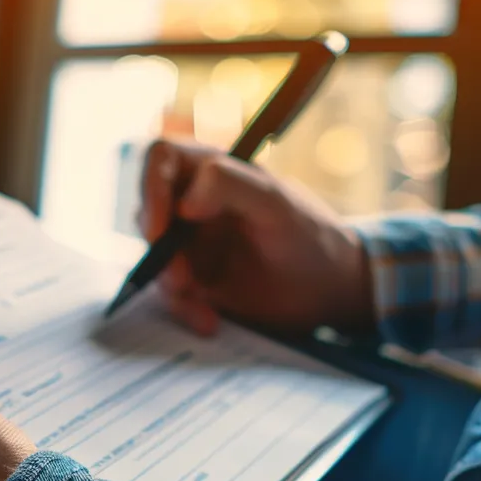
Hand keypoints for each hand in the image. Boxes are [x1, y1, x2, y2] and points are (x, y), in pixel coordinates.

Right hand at [139, 139, 374, 337]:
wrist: (332, 290)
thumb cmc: (311, 236)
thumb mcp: (276, 204)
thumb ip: (230, 185)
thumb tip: (184, 201)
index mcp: (212, 170)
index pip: (159, 158)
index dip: (149, 187)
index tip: (161, 227)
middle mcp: (195, 202)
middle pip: (147, 213)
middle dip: (160, 251)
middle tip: (183, 280)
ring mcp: (193, 242)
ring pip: (155, 259)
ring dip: (172, 287)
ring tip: (203, 309)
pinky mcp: (197, 279)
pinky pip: (172, 293)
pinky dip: (185, 309)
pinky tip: (210, 321)